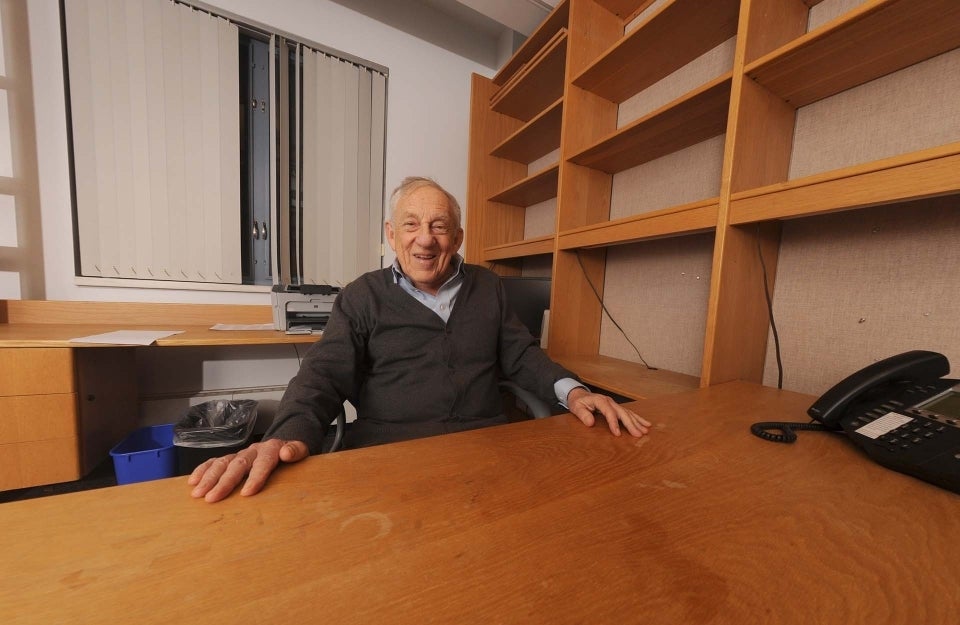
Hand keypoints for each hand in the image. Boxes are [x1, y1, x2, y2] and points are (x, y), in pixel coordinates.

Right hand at [187, 438, 308, 502]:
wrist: (283, 443)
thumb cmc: (291, 453)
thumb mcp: (302, 450)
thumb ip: (296, 450)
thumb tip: (286, 453)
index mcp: (270, 450)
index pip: (262, 463)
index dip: (255, 477)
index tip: (246, 493)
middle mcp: (252, 451)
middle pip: (237, 464)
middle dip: (224, 482)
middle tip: (212, 498)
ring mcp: (240, 454)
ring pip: (222, 463)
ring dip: (209, 478)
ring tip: (198, 493)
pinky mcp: (231, 458)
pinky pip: (214, 462)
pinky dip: (203, 470)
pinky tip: (193, 482)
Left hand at [565, 387, 651, 437]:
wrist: (578, 394)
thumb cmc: (578, 402)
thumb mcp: (576, 407)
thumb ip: (583, 415)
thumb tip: (591, 423)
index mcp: (600, 400)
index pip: (609, 412)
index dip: (614, 423)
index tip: (617, 434)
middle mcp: (609, 401)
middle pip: (622, 413)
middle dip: (631, 424)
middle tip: (638, 434)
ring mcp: (614, 404)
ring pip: (628, 413)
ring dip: (637, 422)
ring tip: (646, 430)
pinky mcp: (616, 407)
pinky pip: (628, 413)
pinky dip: (637, 419)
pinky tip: (645, 423)